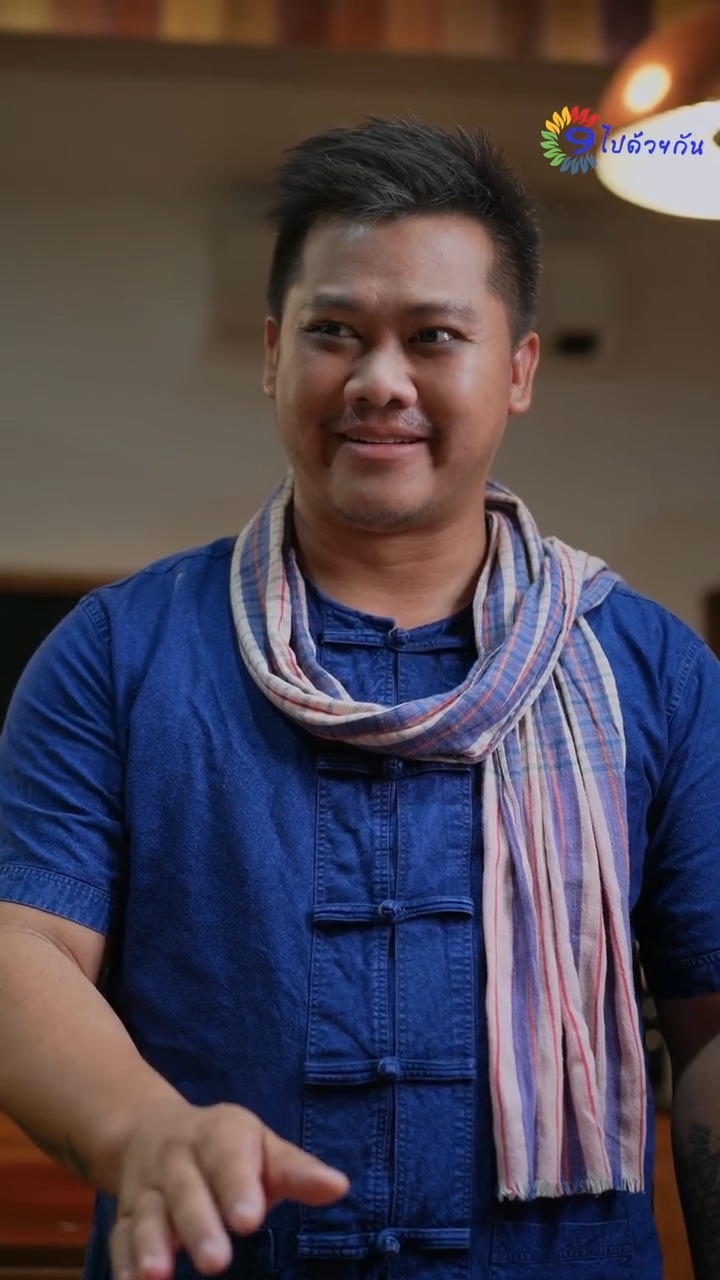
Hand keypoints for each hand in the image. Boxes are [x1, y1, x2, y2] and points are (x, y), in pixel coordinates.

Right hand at [110, 1099, 349, 1279]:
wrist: (152, 1130)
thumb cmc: (226, 1148)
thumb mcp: (262, 1147)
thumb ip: (296, 1170)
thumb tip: (339, 1187)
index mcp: (217, 1135)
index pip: (228, 1157)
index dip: (237, 1186)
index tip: (250, 1219)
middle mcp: (176, 1159)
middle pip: (184, 1189)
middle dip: (198, 1225)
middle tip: (215, 1261)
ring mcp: (146, 1188)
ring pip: (146, 1215)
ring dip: (151, 1246)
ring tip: (160, 1275)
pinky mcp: (124, 1215)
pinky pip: (119, 1238)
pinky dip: (124, 1262)